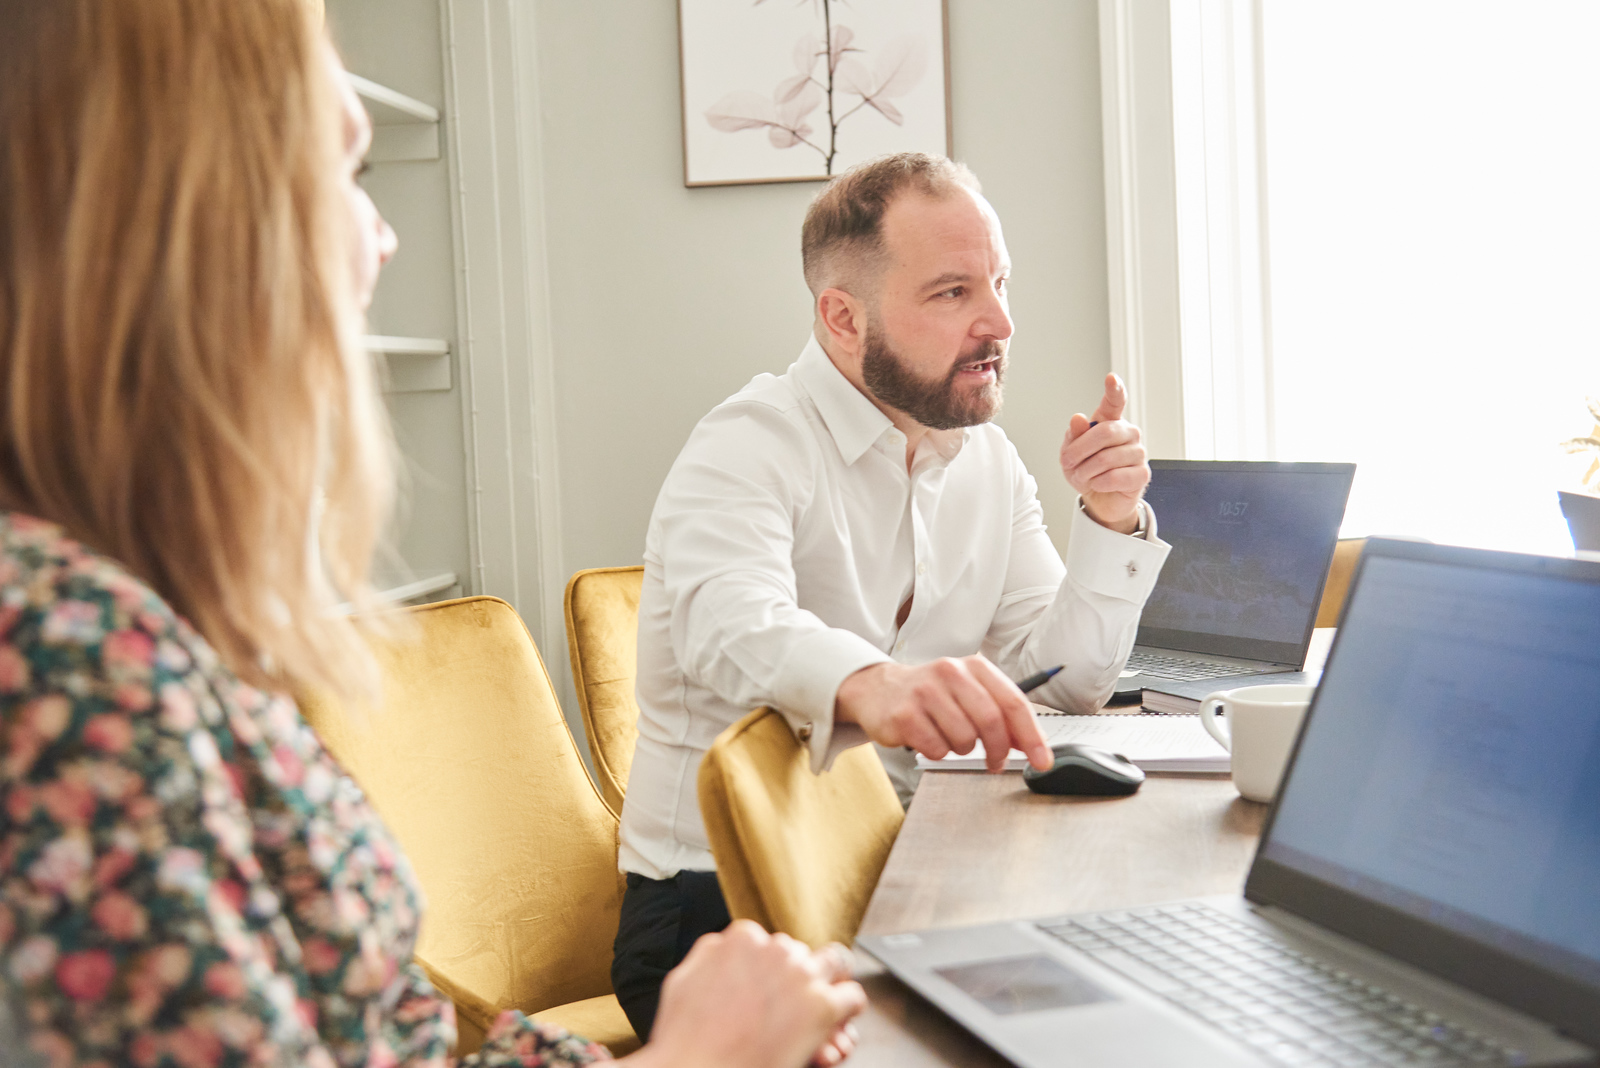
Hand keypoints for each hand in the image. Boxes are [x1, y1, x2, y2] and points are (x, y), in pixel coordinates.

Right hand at [632, 922, 865, 1067]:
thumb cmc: (685, 1040)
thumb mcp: (682, 981)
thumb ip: (708, 956)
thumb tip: (722, 946)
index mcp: (741, 939)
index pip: (767, 942)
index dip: (768, 969)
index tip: (764, 990)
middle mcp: (775, 950)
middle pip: (799, 954)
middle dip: (795, 978)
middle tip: (788, 1008)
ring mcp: (801, 975)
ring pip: (836, 963)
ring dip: (827, 984)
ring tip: (818, 1010)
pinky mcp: (822, 1007)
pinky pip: (853, 997)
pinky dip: (848, 1010)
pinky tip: (837, 1025)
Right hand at [834, 656, 1051, 771]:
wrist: (878, 689)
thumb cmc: (932, 695)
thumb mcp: (969, 694)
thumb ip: (1001, 715)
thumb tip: (1030, 745)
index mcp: (974, 666)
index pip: (1014, 702)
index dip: (1032, 736)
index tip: (1042, 761)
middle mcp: (950, 672)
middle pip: (992, 723)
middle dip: (997, 751)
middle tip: (994, 763)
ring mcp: (925, 692)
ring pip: (964, 740)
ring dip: (961, 748)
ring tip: (947, 736)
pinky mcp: (904, 714)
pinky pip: (937, 749)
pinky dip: (937, 752)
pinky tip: (927, 738)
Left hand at [1059, 372, 1150, 533]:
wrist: (1098, 498)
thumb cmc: (1086, 470)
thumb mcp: (1071, 452)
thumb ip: (1074, 435)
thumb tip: (1078, 418)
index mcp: (1110, 421)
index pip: (1115, 400)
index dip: (1114, 389)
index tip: (1110, 378)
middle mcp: (1128, 432)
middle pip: (1104, 432)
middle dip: (1079, 451)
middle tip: (1068, 462)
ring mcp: (1138, 452)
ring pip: (1106, 458)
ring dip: (1086, 471)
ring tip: (1084, 476)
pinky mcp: (1142, 474)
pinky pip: (1115, 477)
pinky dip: (1099, 483)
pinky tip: (1098, 483)